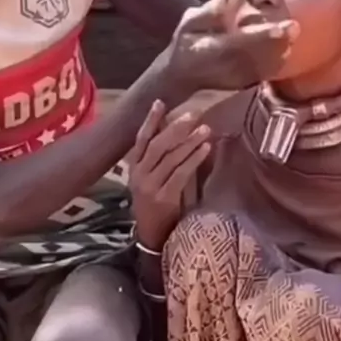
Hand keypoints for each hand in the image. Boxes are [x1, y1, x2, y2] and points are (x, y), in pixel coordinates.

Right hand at [129, 100, 210, 250]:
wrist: (151, 237)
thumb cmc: (155, 205)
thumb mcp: (151, 180)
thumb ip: (159, 159)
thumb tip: (173, 130)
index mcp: (134, 168)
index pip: (141, 139)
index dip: (150, 121)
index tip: (160, 102)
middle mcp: (139, 175)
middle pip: (156, 145)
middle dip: (175, 128)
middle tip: (193, 114)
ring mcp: (150, 186)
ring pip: (169, 158)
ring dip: (189, 142)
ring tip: (205, 129)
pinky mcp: (163, 197)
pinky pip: (180, 173)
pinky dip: (193, 159)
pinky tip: (205, 149)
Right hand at [165, 0, 299, 94]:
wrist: (182, 78)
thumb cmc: (185, 46)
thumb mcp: (187, 24)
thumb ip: (206, 13)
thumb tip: (224, 0)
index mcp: (212, 50)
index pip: (242, 43)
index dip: (264, 35)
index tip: (281, 26)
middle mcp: (227, 67)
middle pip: (259, 56)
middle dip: (278, 42)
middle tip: (294, 27)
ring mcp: (237, 79)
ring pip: (265, 67)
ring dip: (280, 51)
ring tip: (291, 35)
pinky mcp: (244, 85)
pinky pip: (265, 74)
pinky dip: (277, 62)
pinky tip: (285, 48)